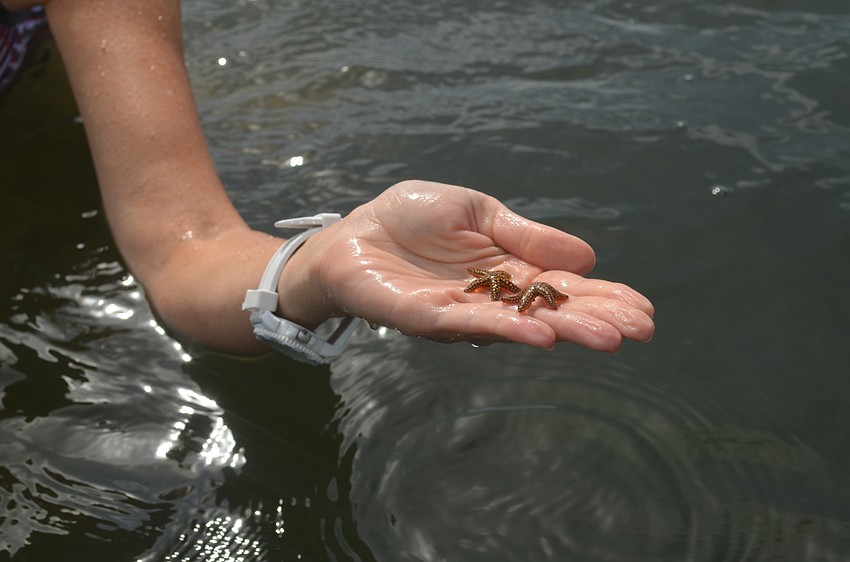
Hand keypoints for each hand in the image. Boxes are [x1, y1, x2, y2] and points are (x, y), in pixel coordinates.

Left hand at [286, 180, 654, 351]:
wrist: (353, 232)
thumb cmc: (410, 218)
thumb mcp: (477, 211)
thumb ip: (525, 234)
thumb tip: (587, 258)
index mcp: (507, 270)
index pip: (563, 287)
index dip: (602, 297)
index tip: (642, 309)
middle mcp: (492, 298)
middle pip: (550, 313)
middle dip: (595, 320)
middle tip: (641, 331)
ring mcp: (462, 311)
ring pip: (519, 326)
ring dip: (563, 331)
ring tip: (607, 337)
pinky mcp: (427, 317)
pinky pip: (470, 325)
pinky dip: (507, 330)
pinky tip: (542, 336)